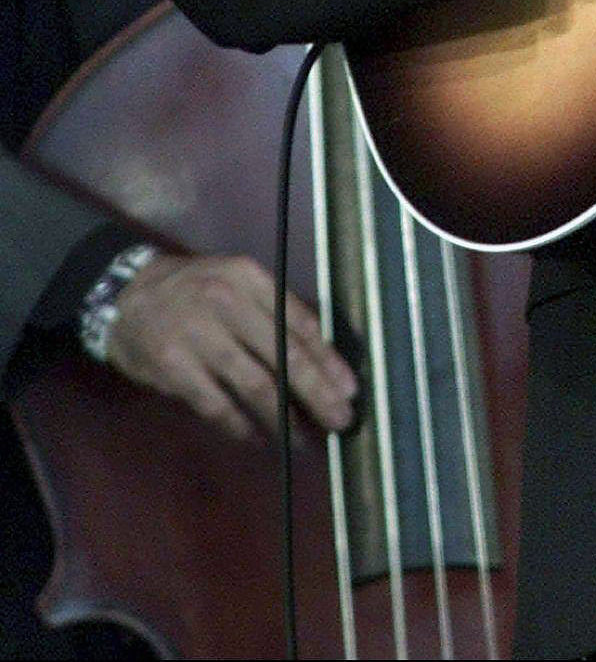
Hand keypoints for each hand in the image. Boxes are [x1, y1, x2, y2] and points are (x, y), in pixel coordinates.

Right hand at [104, 251, 356, 444]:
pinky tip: (258, 437)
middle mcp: (228, 302)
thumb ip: (272, 311)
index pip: (300, 323)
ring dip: (284, 418)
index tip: (349, 389)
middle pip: (285, 355)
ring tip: (303, 439)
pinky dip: (241, 426)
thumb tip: (321, 357)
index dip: (328, 360)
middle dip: (318, 392)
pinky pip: (218, 405)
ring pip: (255, 384)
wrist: (124, 295)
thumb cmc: (193, 292)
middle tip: (340, 420)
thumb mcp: (235, 283)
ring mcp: (199, 335)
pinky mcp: (174, 367)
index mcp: (250, 278)